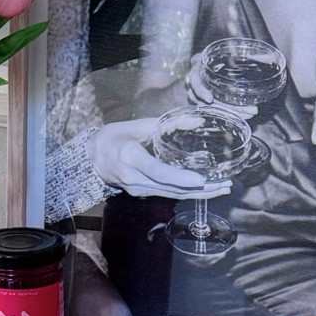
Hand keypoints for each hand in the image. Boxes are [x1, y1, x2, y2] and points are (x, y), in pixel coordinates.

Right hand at [90, 119, 230, 198]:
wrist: (92, 159)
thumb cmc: (114, 137)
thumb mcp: (138, 125)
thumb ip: (167, 123)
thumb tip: (197, 120)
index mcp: (130, 157)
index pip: (158, 171)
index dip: (180, 178)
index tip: (201, 180)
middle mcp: (133, 178)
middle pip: (170, 189)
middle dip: (200, 190)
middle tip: (224, 185)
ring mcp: (137, 189)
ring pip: (171, 195)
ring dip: (198, 194)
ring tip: (221, 189)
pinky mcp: (141, 193)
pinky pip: (167, 195)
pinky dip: (187, 193)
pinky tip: (205, 190)